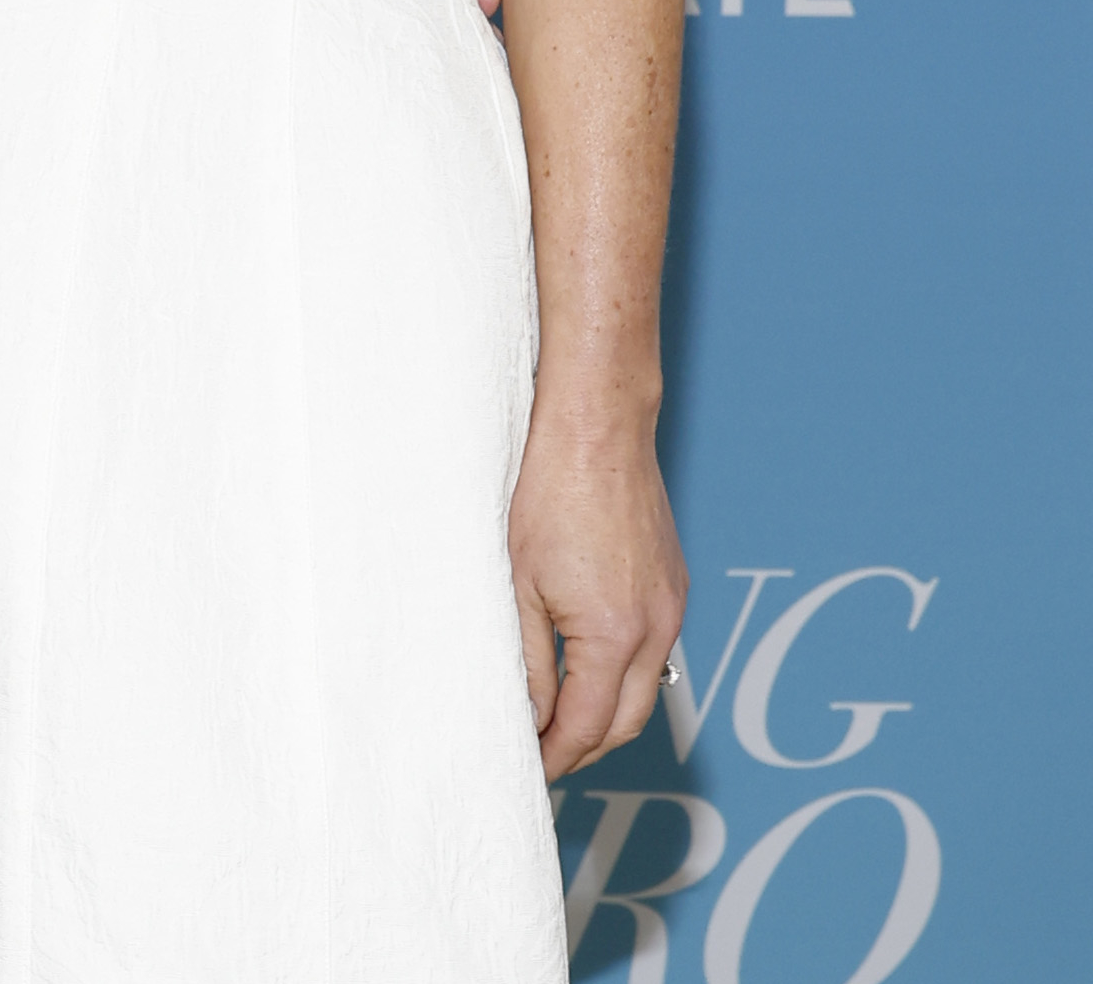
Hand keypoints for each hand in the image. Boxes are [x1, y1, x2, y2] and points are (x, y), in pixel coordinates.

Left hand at [507, 394, 687, 775]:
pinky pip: (656, 651)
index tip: (530, 766)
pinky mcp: (675, 585)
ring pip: (646, 690)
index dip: (557, 754)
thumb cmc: (547, 493)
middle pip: (626, 722)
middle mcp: (655, 629)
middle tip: (544, 755)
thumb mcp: (519, 581)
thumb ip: (527, 656)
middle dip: (586, 748)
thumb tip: (532, 714)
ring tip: (562, 720)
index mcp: (613, 635)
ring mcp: (672, 607)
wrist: (597, 428)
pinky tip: (592, 667)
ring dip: (608, 714)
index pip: (587, 725)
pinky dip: (626, 675)